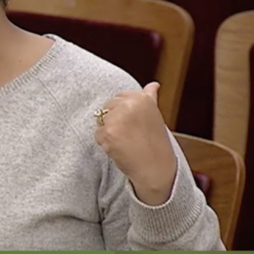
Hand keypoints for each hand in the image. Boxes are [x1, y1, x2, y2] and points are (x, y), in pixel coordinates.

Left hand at [94, 82, 176, 205]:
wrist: (156, 168)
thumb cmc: (155, 143)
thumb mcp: (155, 115)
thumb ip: (150, 97)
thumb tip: (153, 84)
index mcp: (141, 97)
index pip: (118, 97)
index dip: (122, 113)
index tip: (132, 125)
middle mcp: (129, 104)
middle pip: (107, 108)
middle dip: (114, 122)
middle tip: (130, 135)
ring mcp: (117, 118)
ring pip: (101, 122)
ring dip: (109, 133)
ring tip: (126, 142)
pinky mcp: (107, 132)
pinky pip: (98, 135)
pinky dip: (105, 143)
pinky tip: (120, 149)